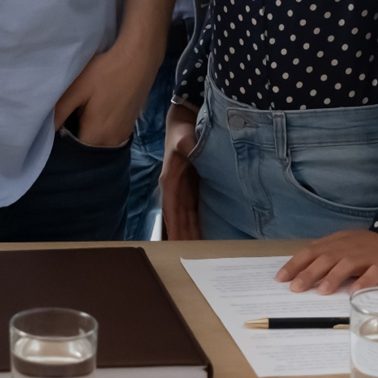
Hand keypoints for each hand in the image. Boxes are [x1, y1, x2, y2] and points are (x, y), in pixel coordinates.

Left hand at [51, 35, 158, 148]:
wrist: (138, 58)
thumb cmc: (105, 72)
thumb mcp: (76, 89)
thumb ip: (60, 112)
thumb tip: (45, 131)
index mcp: (96, 136)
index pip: (73, 151)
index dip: (61, 140)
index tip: (55, 127)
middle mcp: (112, 142)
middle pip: (87, 148)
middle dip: (75, 137)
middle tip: (65, 118)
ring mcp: (123, 135)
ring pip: (98, 142)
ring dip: (88, 133)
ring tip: (79, 114)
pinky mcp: (130, 126)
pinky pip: (109, 136)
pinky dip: (100, 129)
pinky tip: (95, 111)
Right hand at [159, 101, 202, 240]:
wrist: (185, 119)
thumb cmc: (182, 129)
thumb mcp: (183, 137)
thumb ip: (186, 144)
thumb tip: (188, 148)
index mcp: (170, 182)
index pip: (173, 211)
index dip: (176, 228)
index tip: (181, 245)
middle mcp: (175, 190)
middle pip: (180, 220)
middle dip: (186, 238)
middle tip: (196, 259)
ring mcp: (184, 190)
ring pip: (187, 218)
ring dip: (192, 234)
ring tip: (202, 253)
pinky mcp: (193, 187)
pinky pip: (195, 210)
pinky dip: (198, 223)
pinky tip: (207, 234)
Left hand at [276, 229, 377, 294]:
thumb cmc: (369, 246)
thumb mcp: (344, 245)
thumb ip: (326, 254)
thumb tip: (303, 267)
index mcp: (336, 244)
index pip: (310, 252)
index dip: (295, 264)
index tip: (280, 278)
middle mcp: (348, 249)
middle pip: (325, 259)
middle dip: (308, 273)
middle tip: (295, 288)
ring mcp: (366, 256)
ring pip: (347, 265)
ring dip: (333, 277)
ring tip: (321, 291)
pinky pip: (373, 274)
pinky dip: (364, 282)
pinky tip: (355, 291)